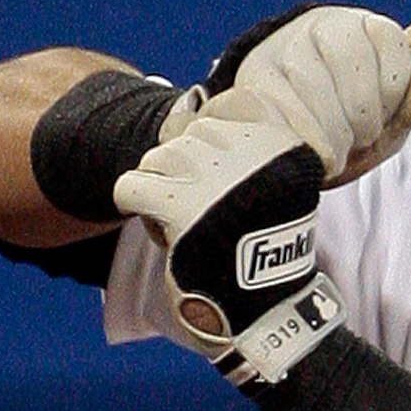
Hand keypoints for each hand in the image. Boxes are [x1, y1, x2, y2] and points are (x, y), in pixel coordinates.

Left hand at [115, 94, 338, 386]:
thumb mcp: (274, 186)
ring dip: (162, 193)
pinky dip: (140, 210)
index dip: (213, 144)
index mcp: (279, 141)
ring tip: (190, 227)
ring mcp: (213, 175)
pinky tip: (168, 234)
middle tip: (208, 216)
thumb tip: (192, 101)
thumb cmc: (266, 250)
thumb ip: (243, 145)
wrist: (269, 309)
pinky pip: (131, 187)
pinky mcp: (180, 204)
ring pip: (155, 160)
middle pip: (185, 137)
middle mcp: (248, 150)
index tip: (227, 182)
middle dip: (185, 174)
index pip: (225, 107)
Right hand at [176, 4, 410, 182]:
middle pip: (354, 66)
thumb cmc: (340, 128)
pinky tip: (309, 151)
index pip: (392, 42)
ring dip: (334, 136)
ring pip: (318, 90)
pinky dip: (307, 142)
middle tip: (354, 136)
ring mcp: (279, 50)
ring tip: (331, 149)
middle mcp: (316, 27)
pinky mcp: (251, 80)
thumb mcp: (386, 119)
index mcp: (356, 27)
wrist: (278, 145)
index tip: (383, 113)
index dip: (394, 92)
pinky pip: (287, 112)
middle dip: (364, 118)